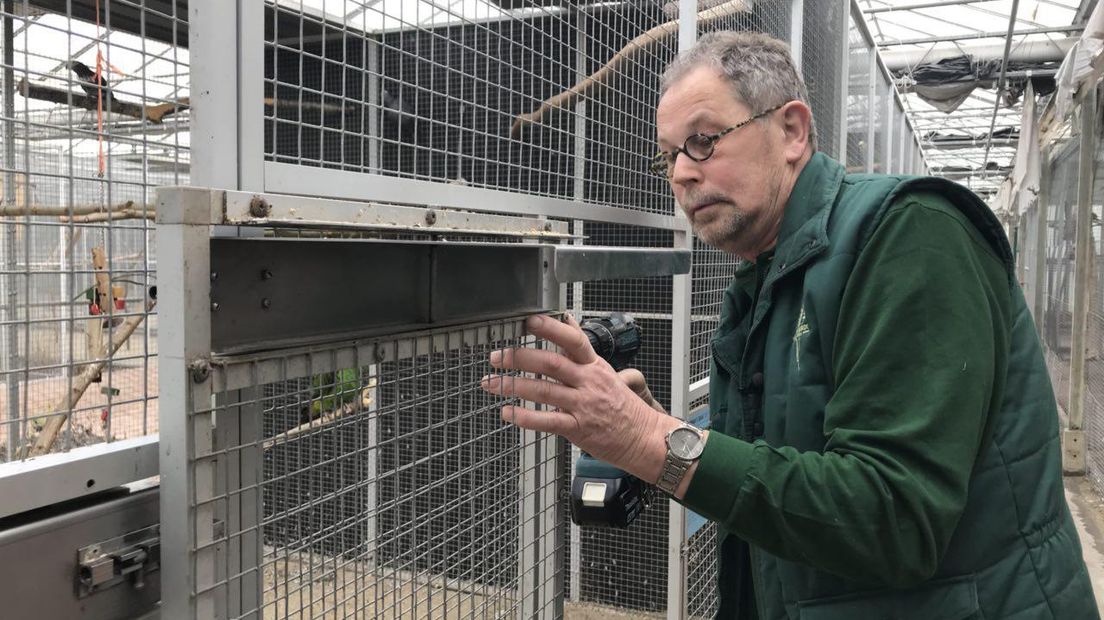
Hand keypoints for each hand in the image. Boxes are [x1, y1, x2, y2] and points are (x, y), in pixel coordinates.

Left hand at [480, 314, 662, 472]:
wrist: (643, 438)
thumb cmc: (623, 406)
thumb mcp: (605, 370)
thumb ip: (581, 348)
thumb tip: (567, 319)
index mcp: (594, 366)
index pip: (573, 340)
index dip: (550, 328)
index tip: (528, 321)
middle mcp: (588, 382)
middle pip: (552, 363)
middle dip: (520, 357)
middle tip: (497, 356)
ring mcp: (584, 405)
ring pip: (544, 390)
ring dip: (514, 385)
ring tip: (492, 383)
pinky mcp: (579, 429)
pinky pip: (548, 421)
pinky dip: (525, 417)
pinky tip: (508, 412)